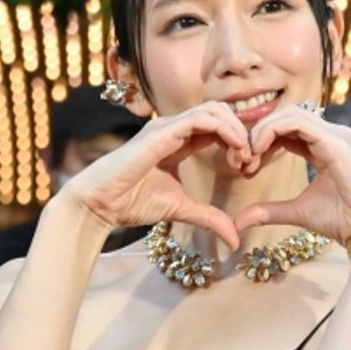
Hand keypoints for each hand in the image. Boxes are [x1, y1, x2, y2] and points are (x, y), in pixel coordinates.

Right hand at [53, 102, 251, 249]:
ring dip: (235, 128)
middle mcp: (173, 128)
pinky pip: (200, 119)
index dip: (237, 141)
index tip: (247, 166)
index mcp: (178, 141)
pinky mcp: (161, 132)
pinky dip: (223, 129)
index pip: (216, 127)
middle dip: (240, 131)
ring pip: (213, 109)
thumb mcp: (180, 209)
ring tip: (244, 153)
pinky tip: (235, 147)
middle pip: (219, 112)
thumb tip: (235, 239)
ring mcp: (166, 127)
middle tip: (249, 158)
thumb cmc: (131, 202)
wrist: (101, 204)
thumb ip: (209, 218)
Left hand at [232, 105, 350, 240]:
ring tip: (249, 156)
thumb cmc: (342, 220)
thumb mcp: (297, 211)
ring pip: (289, 113)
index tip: (245, 167)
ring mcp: (335, 134)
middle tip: (242, 160)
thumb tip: (240, 221)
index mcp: (325, 146)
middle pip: (285, 116)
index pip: (287, 129)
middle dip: (258, 133)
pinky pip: (296, 122)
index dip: (262, 142)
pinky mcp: (335, 140)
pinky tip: (258, 151)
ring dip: (262, 131)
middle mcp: (332, 135)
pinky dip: (271, 130)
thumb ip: (269, 211)